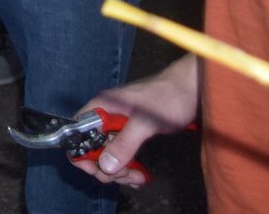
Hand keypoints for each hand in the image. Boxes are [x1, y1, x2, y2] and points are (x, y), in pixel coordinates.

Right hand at [74, 55, 200, 187]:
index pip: (76, 132)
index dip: (81, 153)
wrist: (192, 89)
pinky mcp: (131, 133)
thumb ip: (125, 143)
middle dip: (106, 167)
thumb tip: (106, 167)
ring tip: (138, 178)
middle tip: (126, 176)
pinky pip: (122, 154)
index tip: (97, 170)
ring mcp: (119, 125)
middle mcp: (106, 116)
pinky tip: (140, 176)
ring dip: (120, 170)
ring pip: (108, 154)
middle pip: (92, 147)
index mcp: (102, 107)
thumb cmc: (168, 97)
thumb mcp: (146, 122)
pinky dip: (128, 168)